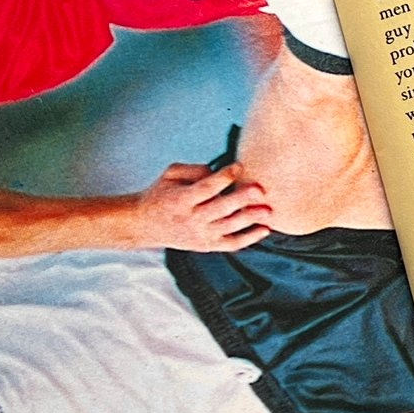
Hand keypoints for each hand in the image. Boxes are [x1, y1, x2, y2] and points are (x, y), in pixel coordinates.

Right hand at [124, 163, 273, 250]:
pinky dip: (249, 238)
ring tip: (268, 210)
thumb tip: (217, 173)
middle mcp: (192, 219)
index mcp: (182, 199)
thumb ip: (194, 169)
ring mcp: (201, 235)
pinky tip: (264, 229)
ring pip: (229, 227)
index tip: (238, 166)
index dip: (223, 177)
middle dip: (241, 199)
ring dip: (250, 219)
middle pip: (221, 209)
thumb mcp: (170, 174)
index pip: (206, 188)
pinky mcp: (207, 246)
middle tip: (260, 190)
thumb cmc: (162, 194)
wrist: (145, 225)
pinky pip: (231, 244)